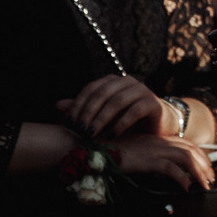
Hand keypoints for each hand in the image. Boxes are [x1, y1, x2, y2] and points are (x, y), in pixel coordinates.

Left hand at [56, 75, 174, 138]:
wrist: (159, 125)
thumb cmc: (127, 120)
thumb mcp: (103, 115)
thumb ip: (83, 109)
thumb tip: (57, 106)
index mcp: (112, 81)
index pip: (91, 88)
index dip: (78, 104)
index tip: (69, 122)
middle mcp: (126, 82)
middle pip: (103, 93)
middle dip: (89, 112)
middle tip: (80, 130)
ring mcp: (141, 90)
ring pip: (118, 101)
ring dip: (102, 119)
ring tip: (93, 134)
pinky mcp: (152, 103)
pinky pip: (135, 111)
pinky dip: (121, 123)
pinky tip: (112, 135)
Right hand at [108, 132, 213, 189]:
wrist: (91, 146)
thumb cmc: (107, 150)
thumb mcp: (131, 151)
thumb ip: (146, 156)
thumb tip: (160, 167)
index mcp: (154, 138)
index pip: (184, 143)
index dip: (198, 153)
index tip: (205, 165)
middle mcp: (157, 141)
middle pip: (189, 149)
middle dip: (204, 163)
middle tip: (210, 178)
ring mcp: (153, 149)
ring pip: (186, 158)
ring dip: (198, 172)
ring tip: (204, 184)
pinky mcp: (148, 160)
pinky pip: (171, 169)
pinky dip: (182, 178)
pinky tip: (185, 187)